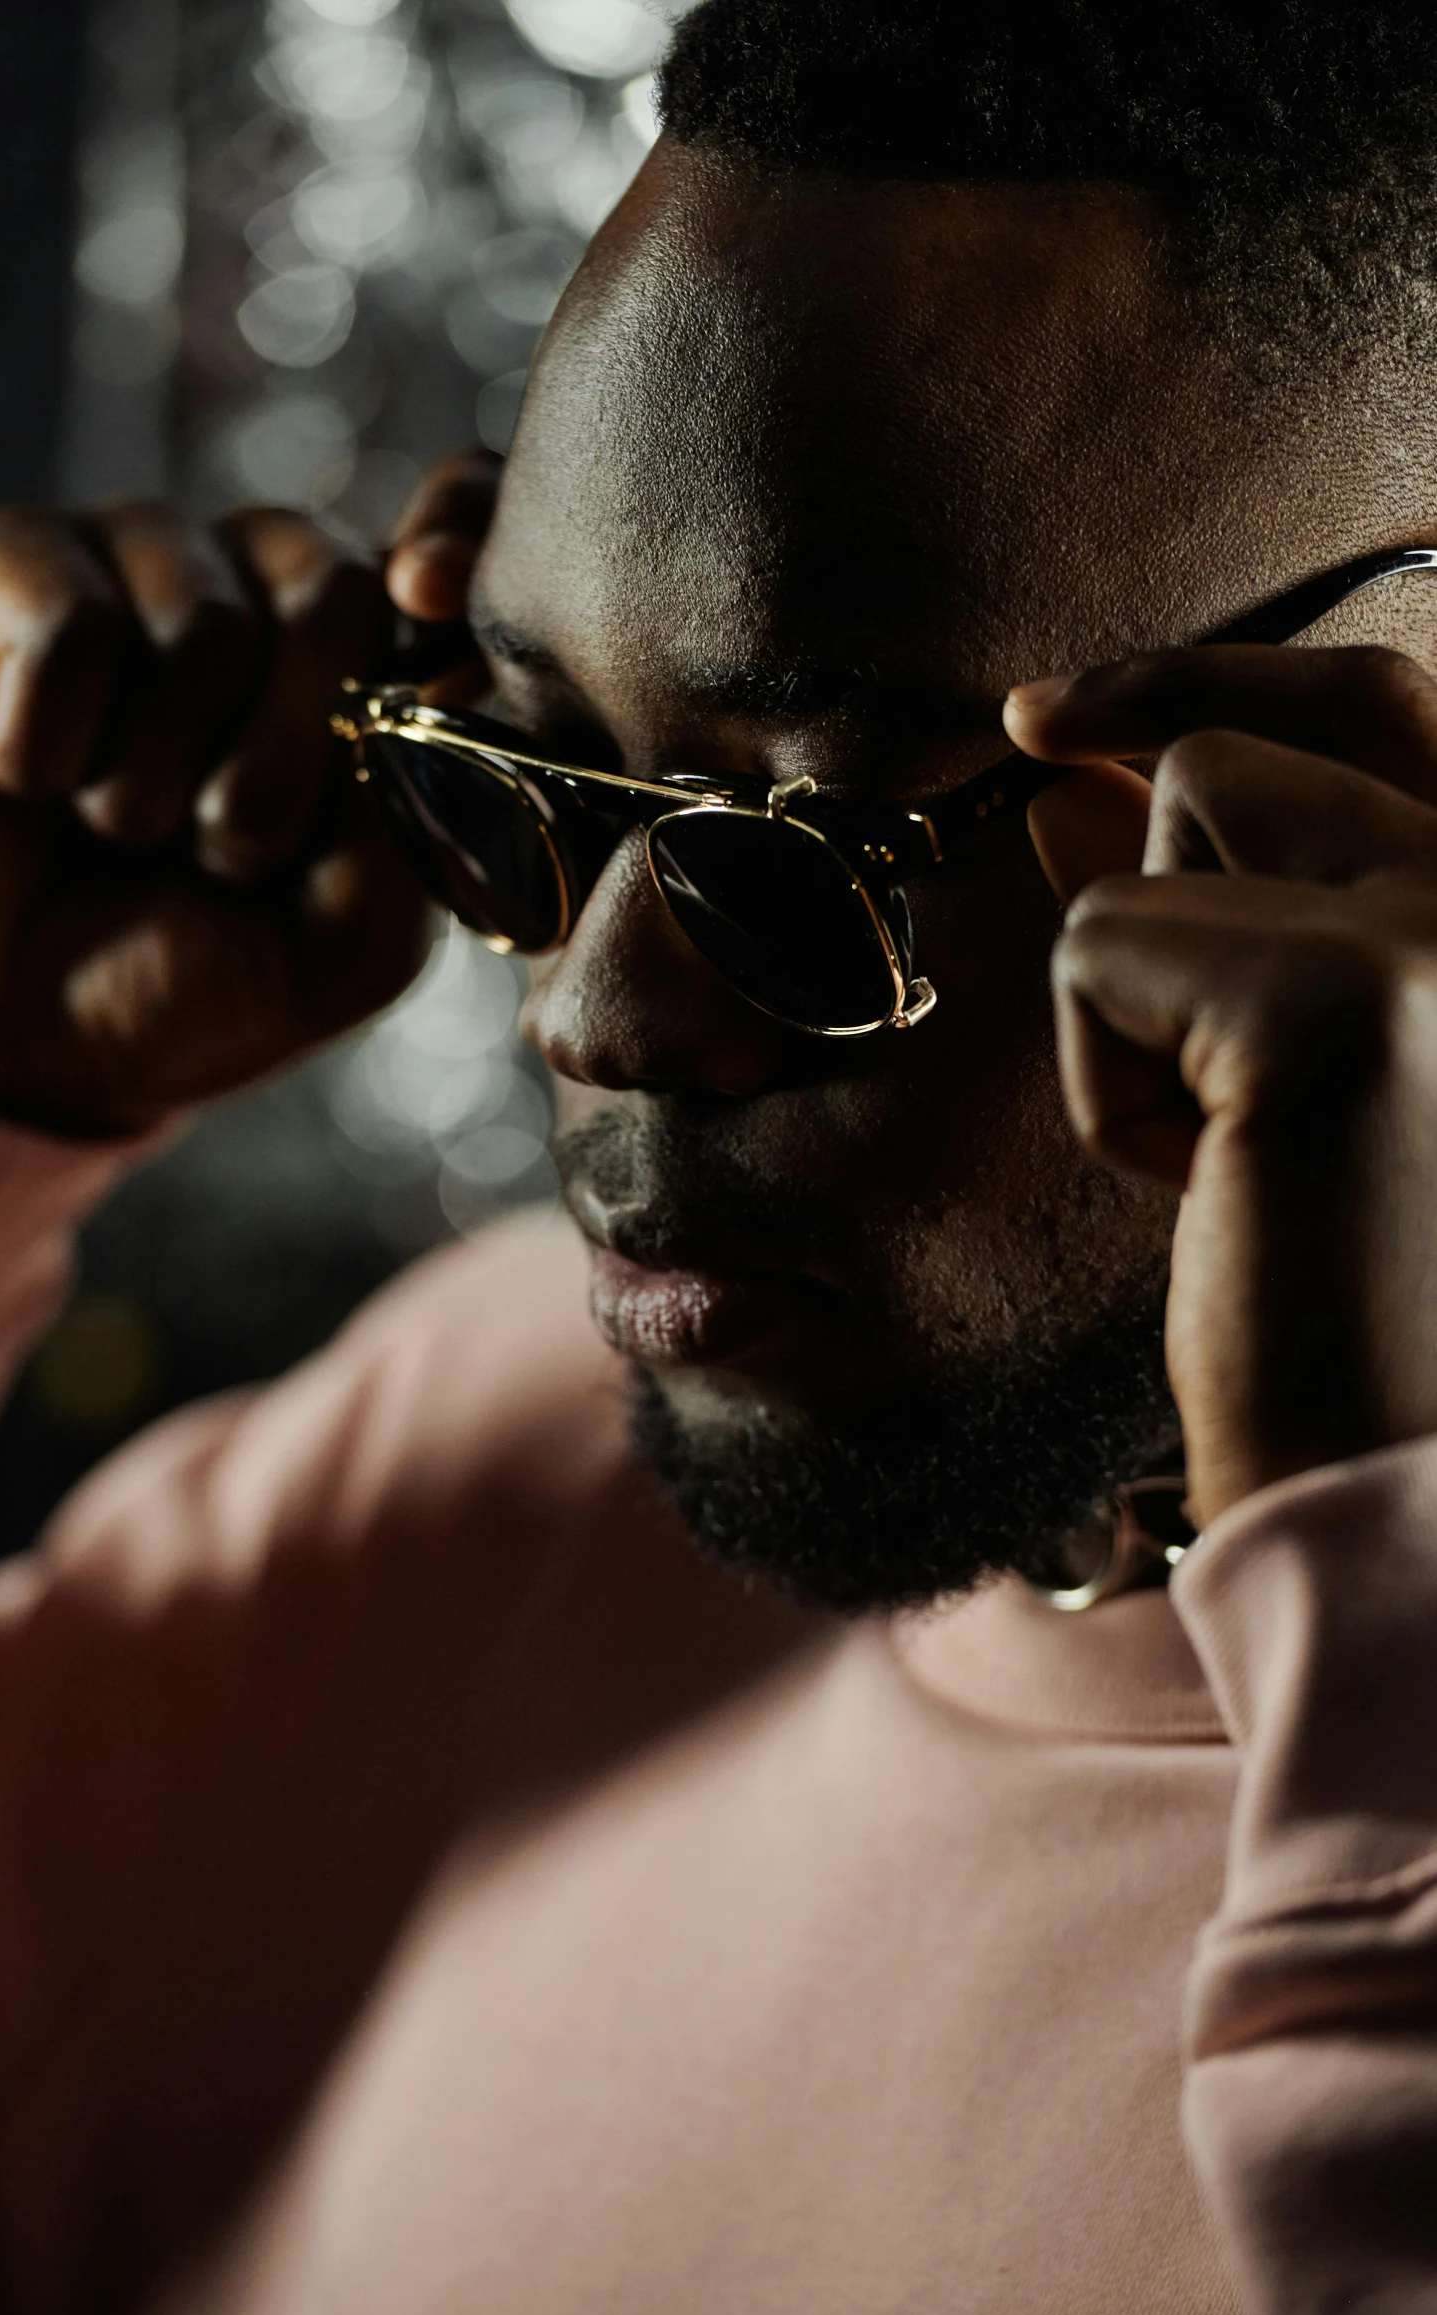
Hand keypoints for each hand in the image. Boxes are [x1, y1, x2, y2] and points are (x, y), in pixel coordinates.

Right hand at [0, 456, 499, 1136]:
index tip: (432, 602)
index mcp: (370, 660)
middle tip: (232, 850)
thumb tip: (454, 694)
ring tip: (122, 829)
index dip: (460, 536)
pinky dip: (54, 746)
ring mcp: (137, 561)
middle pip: (335, 586)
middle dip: (292, 757)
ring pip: (202, 619)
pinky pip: (71, 623)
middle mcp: (262, 584)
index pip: (457, 521)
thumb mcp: (345, 944)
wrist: (13, 1038)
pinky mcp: (10, 564)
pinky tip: (28, 782)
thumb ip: (421, 827)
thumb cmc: (190, 980)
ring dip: (161, 779)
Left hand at [1007, 644, 1436, 1526]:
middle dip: (1153, 753)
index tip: (1078, 710)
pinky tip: (1205, 1194)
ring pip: (1191, 802)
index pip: (1400, 707)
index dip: (1240, 676)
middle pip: (1285, 726)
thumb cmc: (1373, 1313)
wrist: (1416, 1523)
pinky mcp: (1337, 998)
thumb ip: (1243, 911)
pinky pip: (1101, 949)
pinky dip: (1106, 1080)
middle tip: (1030, 728)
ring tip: (1227, 1140)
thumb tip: (1092, 778)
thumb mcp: (1315, 1081)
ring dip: (1149, 975)